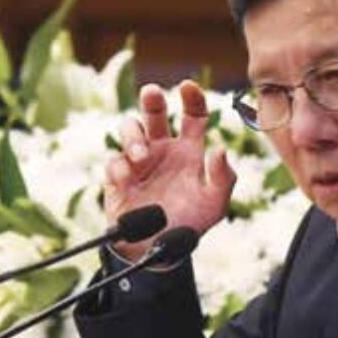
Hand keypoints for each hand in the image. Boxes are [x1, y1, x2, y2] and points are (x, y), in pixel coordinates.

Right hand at [105, 80, 235, 259]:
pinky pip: (114, 162)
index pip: (192, 115)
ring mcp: (139, 162)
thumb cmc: (191, 222)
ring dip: (133, 136)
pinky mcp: (118, 179)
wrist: (161, 250)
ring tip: (143, 155)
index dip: (192, 98)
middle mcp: (162, 149)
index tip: (188, 87)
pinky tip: (128, 178)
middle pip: (155, 113)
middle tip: (151, 93)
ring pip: (130, 130)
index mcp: (188, 150)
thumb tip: (220, 149)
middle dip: (152, 99)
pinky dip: (120, 167)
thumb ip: (223, 177)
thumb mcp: (216, 203)